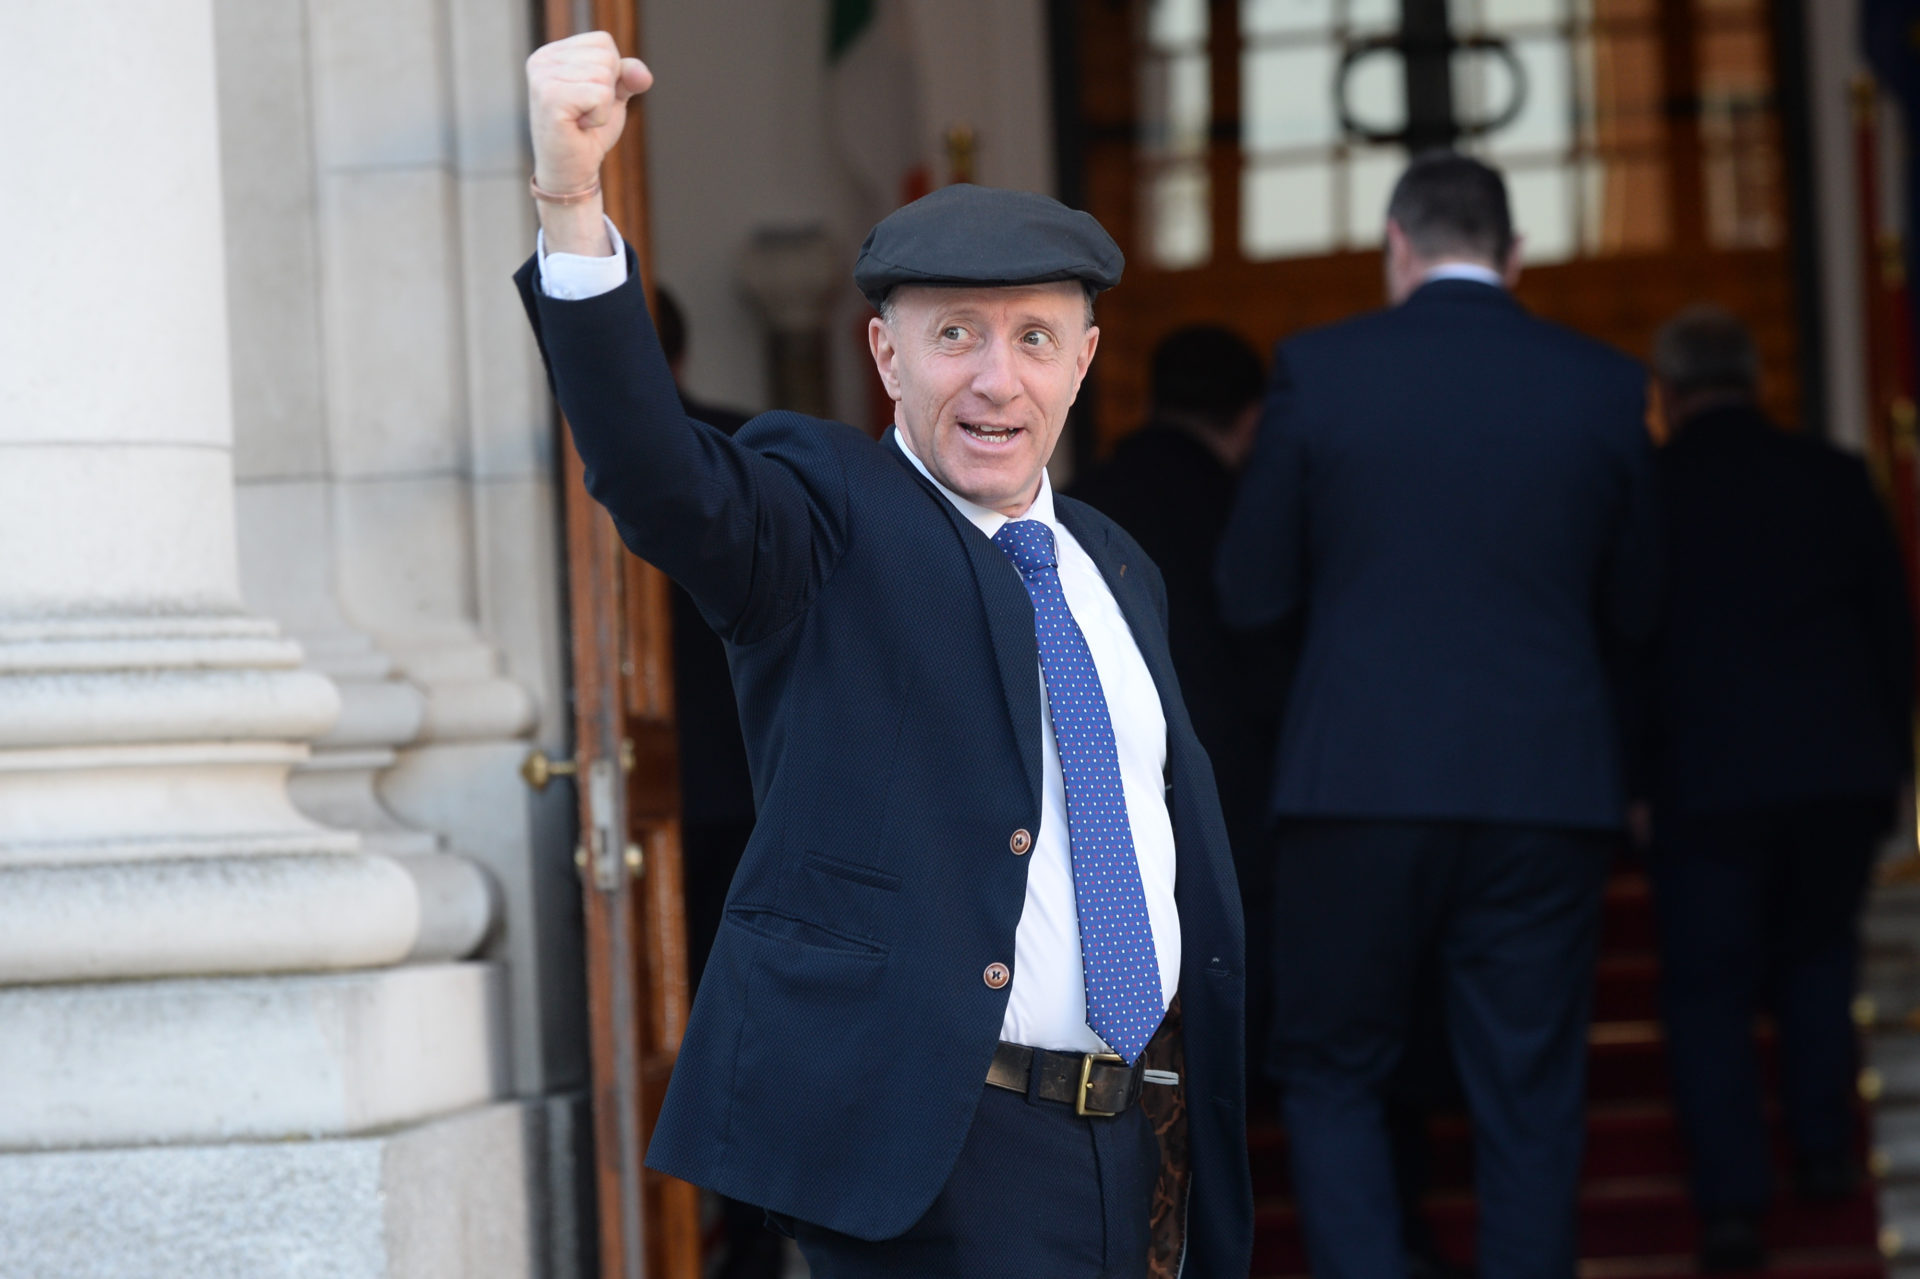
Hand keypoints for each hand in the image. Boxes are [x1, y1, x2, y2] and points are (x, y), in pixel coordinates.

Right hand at [525, 31, 652, 194]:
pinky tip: (580, 126)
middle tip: (585, 112)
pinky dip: (600, 116)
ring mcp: (542, 77)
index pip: (603, 42)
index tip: (590, 98)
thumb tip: (643, 74)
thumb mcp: (613, 96)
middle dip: (608, 90)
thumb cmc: (589, 132)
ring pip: (604, 76)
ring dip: (604, 106)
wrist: (571, 171)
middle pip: (606, 56)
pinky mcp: (550, 97)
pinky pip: (600, 95)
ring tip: (581, 119)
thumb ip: (628, 75)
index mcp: (553, 52)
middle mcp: (542, 59)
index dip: (611, 75)